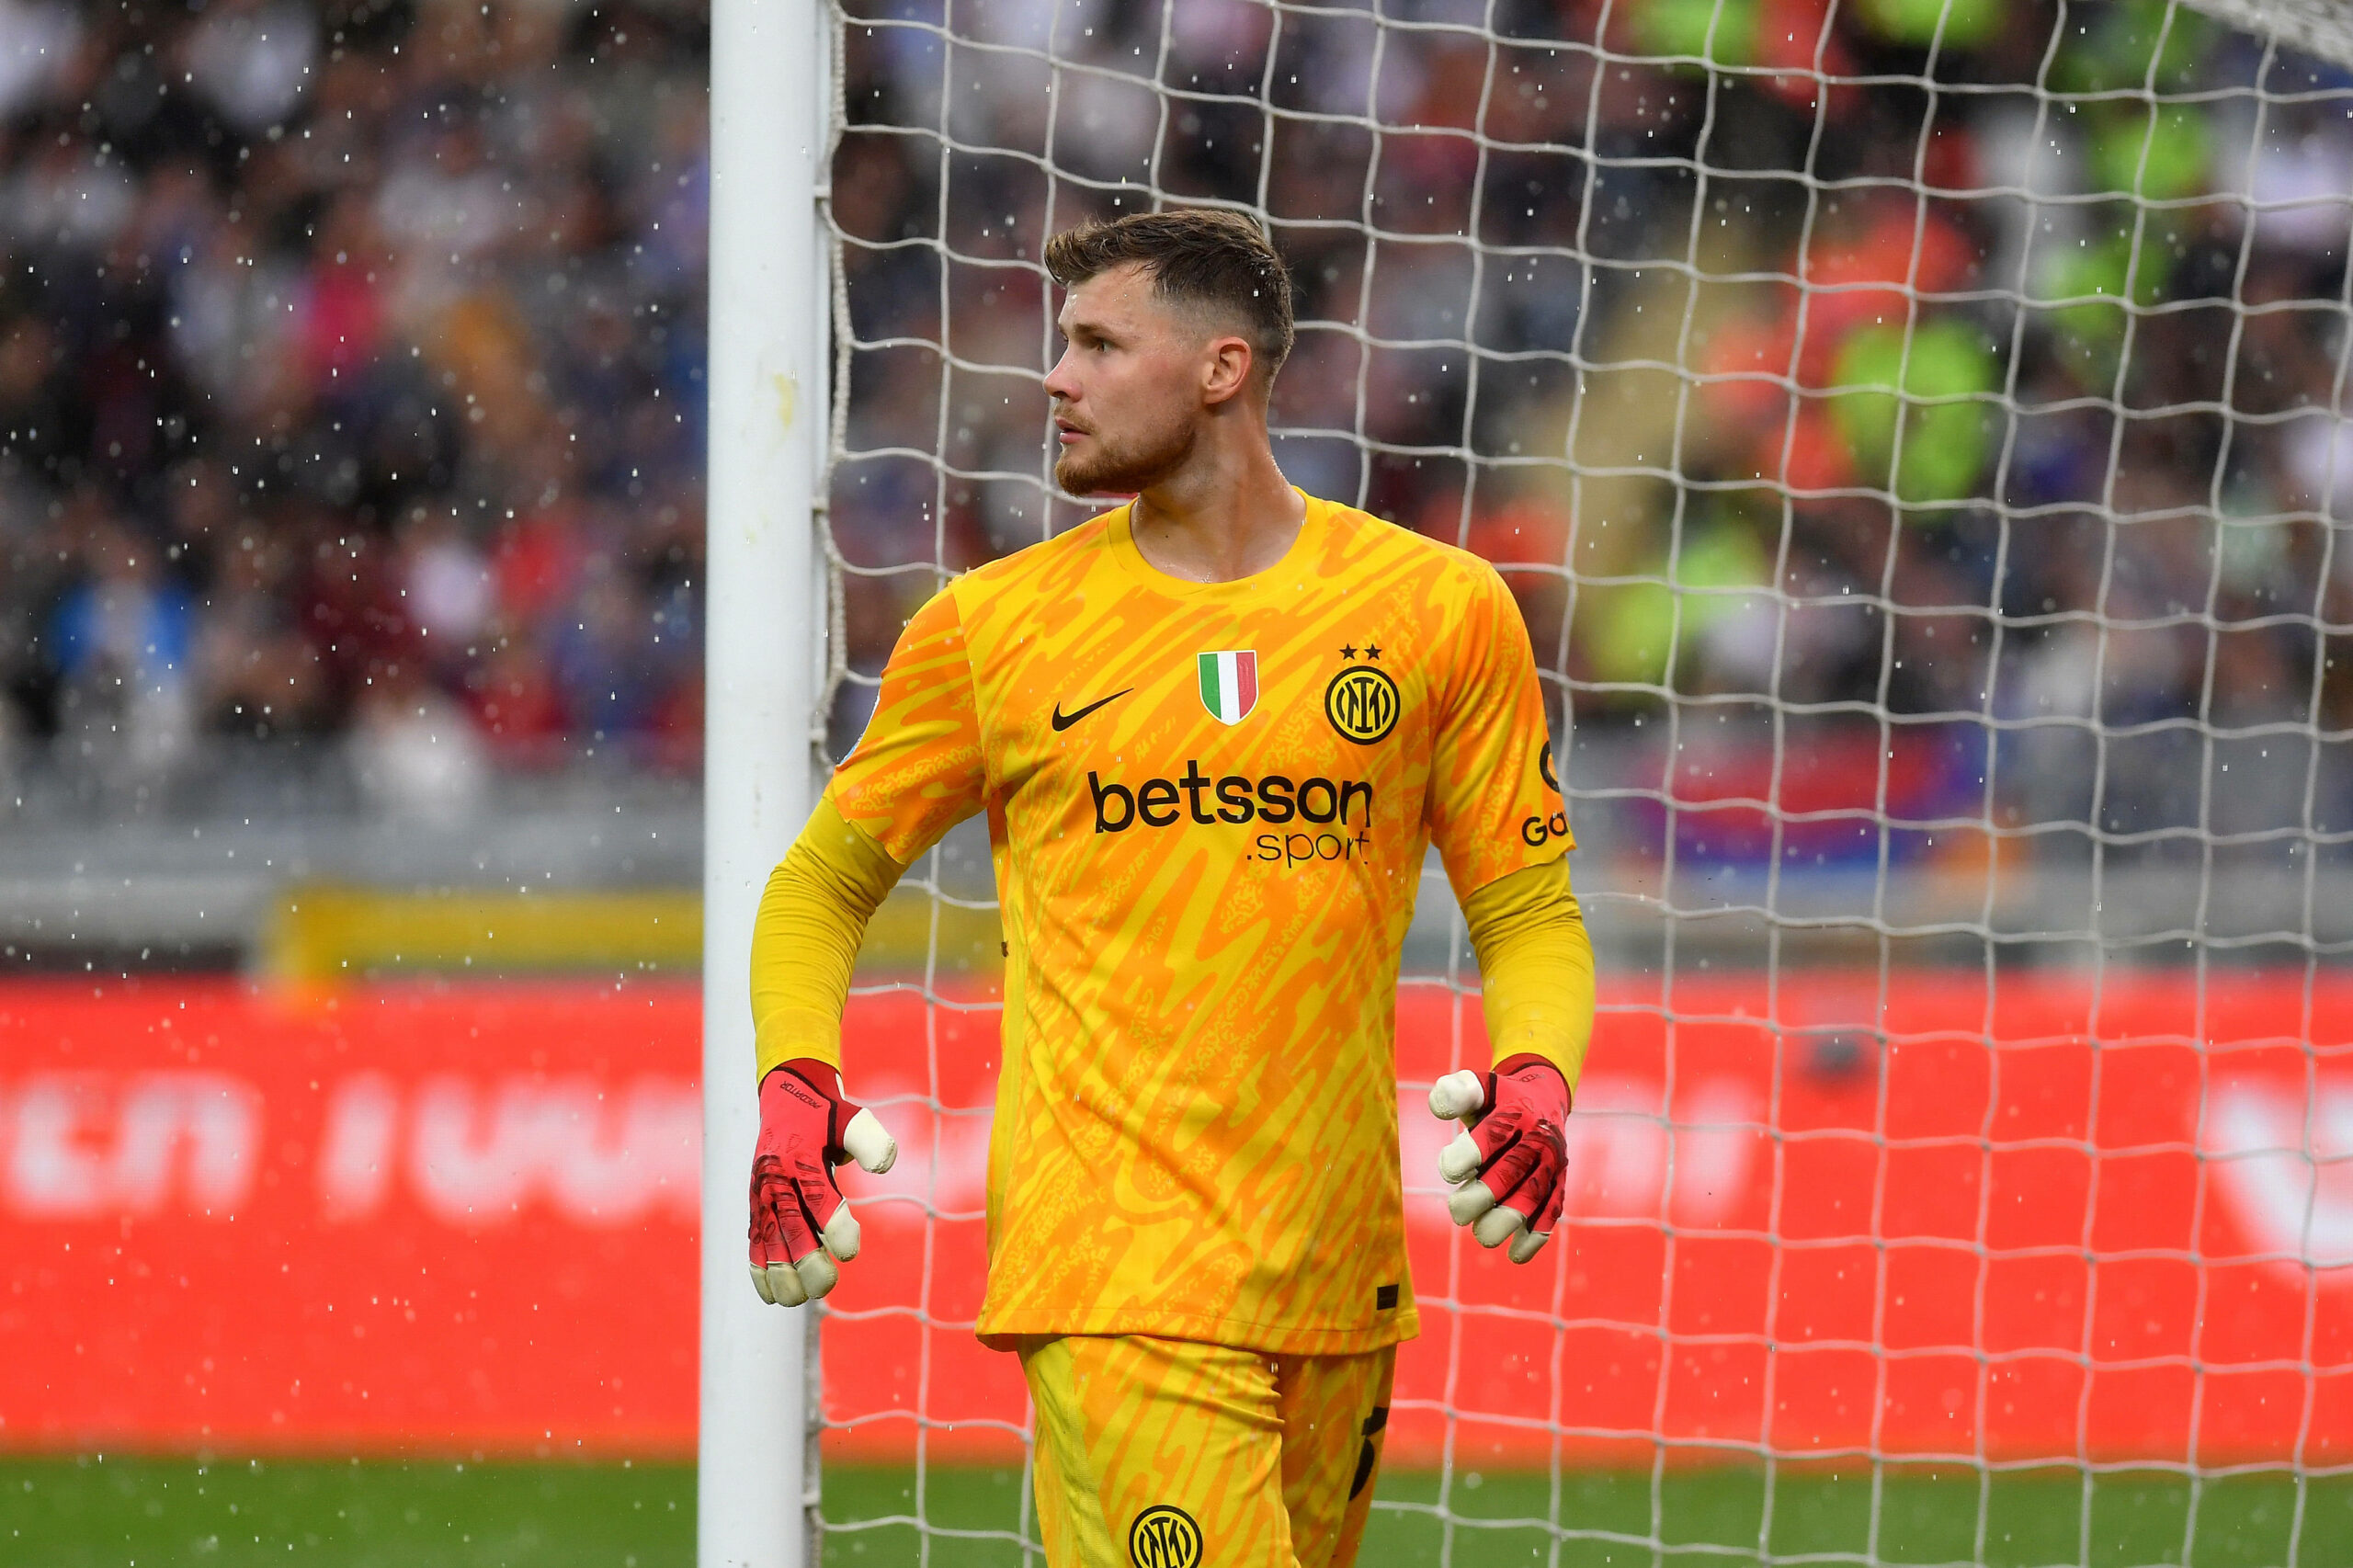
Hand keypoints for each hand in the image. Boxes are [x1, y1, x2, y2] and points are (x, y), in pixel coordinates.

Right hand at [748, 1060, 897, 1305]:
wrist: (786, 1101)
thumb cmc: (826, 1116)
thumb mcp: (852, 1117)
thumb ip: (869, 1140)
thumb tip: (883, 1166)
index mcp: (803, 1158)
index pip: (818, 1198)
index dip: (835, 1227)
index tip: (850, 1252)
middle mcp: (778, 1179)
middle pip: (790, 1227)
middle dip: (806, 1260)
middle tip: (826, 1284)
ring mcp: (763, 1195)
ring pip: (768, 1241)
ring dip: (780, 1273)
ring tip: (798, 1299)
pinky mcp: (755, 1207)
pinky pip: (754, 1241)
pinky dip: (759, 1269)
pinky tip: (772, 1296)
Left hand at [1428, 1054, 1569, 1263]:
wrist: (1542, 1099)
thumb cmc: (1496, 1101)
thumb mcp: (1476, 1087)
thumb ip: (1454, 1092)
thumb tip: (1438, 1108)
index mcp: (1515, 1112)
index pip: (1489, 1138)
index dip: (1463, 1159)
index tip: (1450, 1172)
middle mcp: (1537, 1138)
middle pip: (1509, 1173)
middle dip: (1479, 1198)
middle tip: (1457, 1212)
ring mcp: (1552, 1164)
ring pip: (1531, 1199)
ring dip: (1504, 1222)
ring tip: (1481, 1233)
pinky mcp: (1559, 1185)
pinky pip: (1551, 1213)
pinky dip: (1535, 1237)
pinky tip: (1515, 1255)